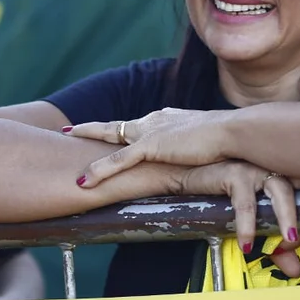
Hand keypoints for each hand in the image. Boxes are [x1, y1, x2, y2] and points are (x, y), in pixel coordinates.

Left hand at [64, 108, 228, 186]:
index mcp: (166, 119)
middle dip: (91, 129)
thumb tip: (198, 161)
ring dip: (87, 147)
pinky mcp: (151, 146)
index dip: (117, 129)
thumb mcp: (206, 145)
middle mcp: (154, 121)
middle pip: (115, 127)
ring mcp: (150, 132)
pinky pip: (118, 162)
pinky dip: (99, 172)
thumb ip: (194, 151)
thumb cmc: (230, 141)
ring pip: (110, 142)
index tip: (101, 129)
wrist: (235, 133)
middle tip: (69, 131)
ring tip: (65, 147)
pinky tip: (83, 181)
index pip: (134, 125)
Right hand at [169, 161, 299, 278]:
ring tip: (290, 239)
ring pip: (279, 188)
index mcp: (282, 171)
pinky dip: (247, 226)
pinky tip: (247, 244)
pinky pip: (245, 203)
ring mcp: (253, 167)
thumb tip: (296, 271)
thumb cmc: (223, 195)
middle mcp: (271, 166)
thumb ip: (275, 246)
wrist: (187, 178)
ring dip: (287, 215)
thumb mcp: (255, 224)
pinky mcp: (233, 174)